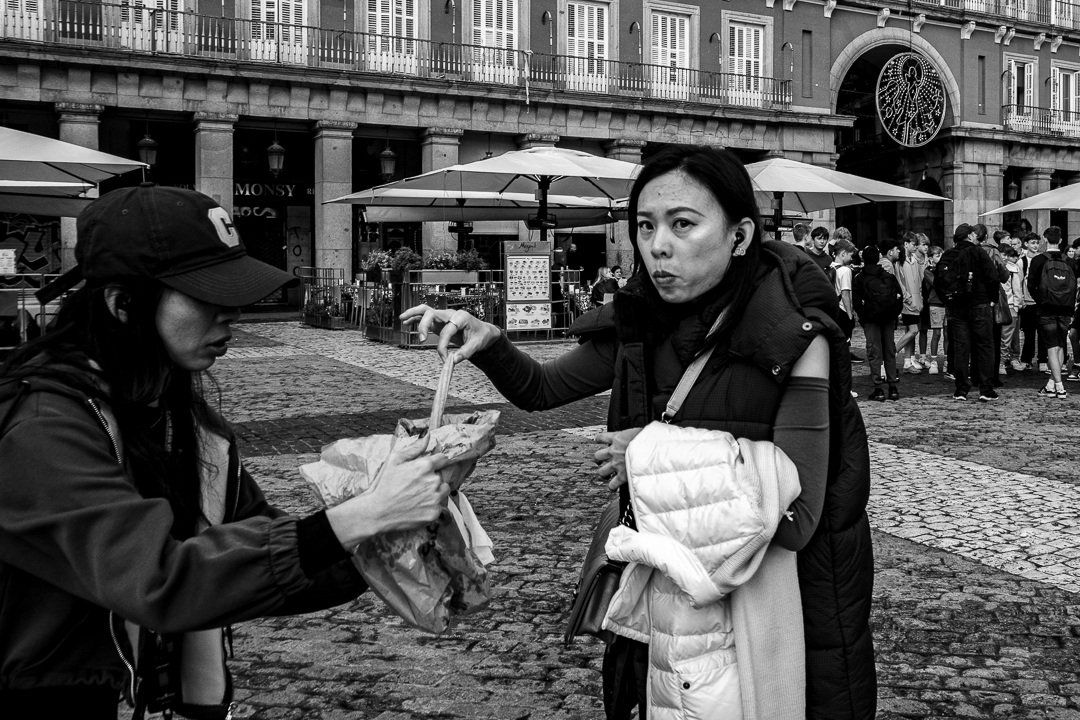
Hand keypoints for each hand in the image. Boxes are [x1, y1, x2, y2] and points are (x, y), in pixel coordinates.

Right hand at [325, 436, 451, 548]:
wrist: (377, 512)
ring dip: (435, 491)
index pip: (442, 459)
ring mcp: (435, 498)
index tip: (427, 468)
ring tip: (418, 495)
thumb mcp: (394, 460)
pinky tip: (417, 506)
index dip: (435, 462)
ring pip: (443, 490)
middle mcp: (434, 481)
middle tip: (416, 485)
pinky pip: (439, 505)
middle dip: (433, 478)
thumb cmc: (383, 485)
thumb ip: (414, 448)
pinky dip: (432, 505)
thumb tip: (427, 436)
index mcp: (425, 466)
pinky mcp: (435, 512)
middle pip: (442, 475)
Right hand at [400, 305, 501, 362]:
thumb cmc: (480, 335)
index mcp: (461, 317)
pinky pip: (425, 315)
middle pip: (432, 313)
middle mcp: (450, 314)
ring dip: (414, 313)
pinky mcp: (439, 320)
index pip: (447, 330)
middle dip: (424, 326)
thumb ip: (466, 352)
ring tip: (402, 319)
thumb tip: (453, 361)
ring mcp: (444, 316)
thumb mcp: (477, 344)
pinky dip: (415, 317)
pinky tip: (406, 322)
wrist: (482, 331)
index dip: (443, 345)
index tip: (445, 358)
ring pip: (426, 310)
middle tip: (422, 340)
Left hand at [594, 428, 643, 489]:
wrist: (651, 449)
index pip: (601, 437)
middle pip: (597, 456)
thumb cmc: (649, 438)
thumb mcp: (640, 432)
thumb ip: (635, 436)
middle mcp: (613, 451)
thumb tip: (644, 435)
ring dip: (603, 474)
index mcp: (617, 438)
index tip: (599, 441)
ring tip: (606, 475)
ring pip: (601, 472)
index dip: (599, 439)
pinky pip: (612, 484)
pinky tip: (613, 488)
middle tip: (600, 461)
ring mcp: (616, 464)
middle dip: (598, 460)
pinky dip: (612, 487)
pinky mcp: (622, 475)